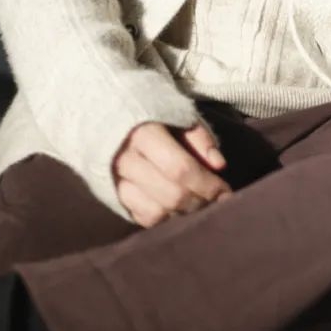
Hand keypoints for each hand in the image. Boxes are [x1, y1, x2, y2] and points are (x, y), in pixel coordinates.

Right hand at [113, 121, 232, 227]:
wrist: (104, 111)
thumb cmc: (151, 111)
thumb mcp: (177, 112)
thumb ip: (199, 137)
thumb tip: (219, 166)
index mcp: (142, 134)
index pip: (180, 169)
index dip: (207, 185)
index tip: (226, 191)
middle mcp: (124, 160)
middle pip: (170, 195)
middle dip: (200, 202)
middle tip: (217, 201)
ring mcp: (114, 181)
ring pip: (156, 213)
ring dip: (183, 214)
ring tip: (198, 204)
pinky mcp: (112, 196)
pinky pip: (141, 218)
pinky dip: (165, 219)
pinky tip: (178, 209)